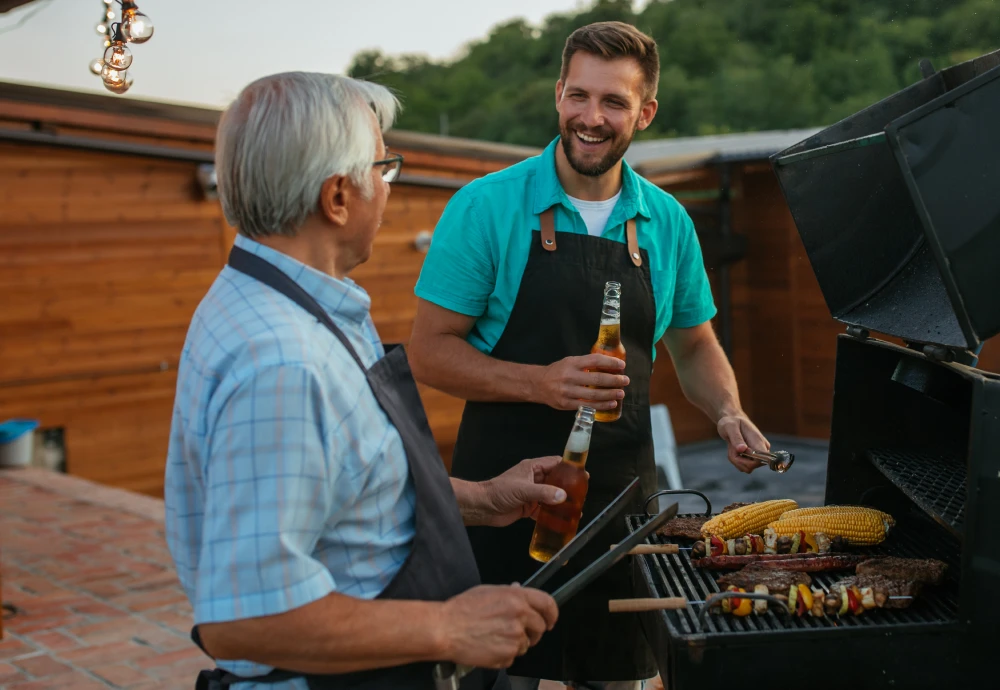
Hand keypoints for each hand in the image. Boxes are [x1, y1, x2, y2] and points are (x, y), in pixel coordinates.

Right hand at [437, 585, 557, 668]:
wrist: (445, 629)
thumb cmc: (462, 609)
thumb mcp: (487, 591)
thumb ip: (509, 592)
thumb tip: (520, 590)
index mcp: (516, 597)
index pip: (548, 603)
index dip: (552, 613)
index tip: (550, 620)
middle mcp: (520, 616)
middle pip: (540, 628)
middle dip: (532, 632)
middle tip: (518, 633)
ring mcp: (515, 637)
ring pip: (525, 645)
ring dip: (515, 644)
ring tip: (494, 638)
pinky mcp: (507, 655)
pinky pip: (513, 658)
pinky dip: (503, 655)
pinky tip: (489, 646)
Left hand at [481, 456, 578, 526]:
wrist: (483, 507)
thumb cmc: (500, 492)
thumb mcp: (523, 489)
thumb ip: (543, 493)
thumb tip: (563, 496)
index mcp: (532, 468)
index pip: (555, 463)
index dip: (568, 468)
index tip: (583, 474)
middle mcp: (534, 479)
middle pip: (555, 481)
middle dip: (568, 487)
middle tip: (582, 494)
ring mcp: (531, 494)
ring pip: (551, 496)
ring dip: (561, 502)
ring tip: (576, 509)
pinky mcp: (528, 507)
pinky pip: (543, 510)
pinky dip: (552, 515)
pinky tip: (562, 521)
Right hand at [536, 354, 628, 411]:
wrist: (537, 384)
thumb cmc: (557, 371)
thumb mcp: (569, 362)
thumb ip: (586, 363)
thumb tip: (609, 365)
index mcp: (572, 363)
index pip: (595, 360)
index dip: (610, 363)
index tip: (622, 365)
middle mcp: (569, 376)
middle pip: (596, 379)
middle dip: (614, 380)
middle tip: (625, 381)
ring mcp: (567, 391)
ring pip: (593, 394)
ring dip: (610, 394)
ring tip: (621, 393)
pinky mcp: (566, 404)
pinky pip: (587, 406)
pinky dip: (601, 405)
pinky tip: (611, 403)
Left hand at [717, 412, 769, 473]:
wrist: (733, 421)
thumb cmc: (731, 422)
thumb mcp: (730, 427)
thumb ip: (736, 438)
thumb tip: (742, 449)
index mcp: (758, 441)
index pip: (764, 458)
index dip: (752, 461)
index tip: (741, 452)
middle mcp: (762, 449)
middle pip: (753, 466)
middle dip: (738, 460)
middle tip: (732, 447)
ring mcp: (758, 455)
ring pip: (747, 468)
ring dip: (736, 460)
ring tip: (732, 447)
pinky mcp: (753, 459)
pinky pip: (743, 466)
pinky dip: (736, 460)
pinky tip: (734, 450)